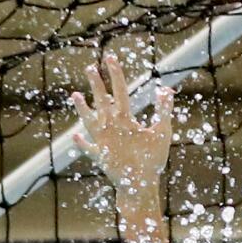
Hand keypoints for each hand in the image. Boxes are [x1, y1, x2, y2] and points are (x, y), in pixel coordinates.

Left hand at [72, 56, 173, 194]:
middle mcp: (109, 126)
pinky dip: (82, 141)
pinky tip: (77, 136)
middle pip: (101, 100)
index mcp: (124, 119)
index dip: (115, 73)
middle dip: (96, 82)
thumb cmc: (152, 159)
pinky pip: (87, 146)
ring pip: (88, 119)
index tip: (110, 58)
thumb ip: (163, 110)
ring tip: (75, 95)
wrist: (137, 184)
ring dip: (82, 107)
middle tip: (90, 68)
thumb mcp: (162, 132)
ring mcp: (100, 140)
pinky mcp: (97, 155)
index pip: (120, 90)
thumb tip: (165, 90)